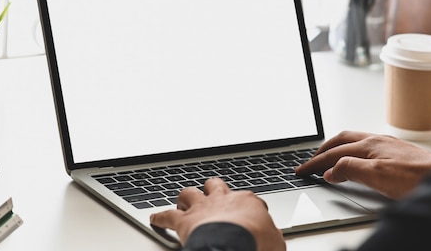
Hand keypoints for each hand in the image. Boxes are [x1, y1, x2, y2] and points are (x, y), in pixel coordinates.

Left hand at [150, 178, 285, 250]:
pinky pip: (167, 216)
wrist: (234, 245)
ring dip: (186, 198)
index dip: (246, 208)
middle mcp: (223, 199)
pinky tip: (154, 219)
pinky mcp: (185, 221)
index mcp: (247, 202)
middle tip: (212, 196)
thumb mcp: (276, 242)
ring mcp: (203, 208)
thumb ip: (273, 237)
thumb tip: (274, 239)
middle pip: (216, 186)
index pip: (247, 199)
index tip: (248, 218)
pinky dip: (160, 218)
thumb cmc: (256, 243)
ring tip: (182, 202)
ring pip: (190, 193)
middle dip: (213, 190)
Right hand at [295, 131, 430, 199]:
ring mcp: (388, 145)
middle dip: (323, 150)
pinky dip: (352, 153)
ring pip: (354, 143)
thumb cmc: (416, 178)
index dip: (316, 162)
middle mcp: (377, 141)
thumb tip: (331, 170)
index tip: (302, 170)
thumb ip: (350, 170)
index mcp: (369, 145)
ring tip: (329, 159)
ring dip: (337, 149)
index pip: (334, 153)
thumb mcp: (377, 176)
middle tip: (310, 161)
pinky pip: (366, 148)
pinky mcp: (397, 153)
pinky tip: (357, 161)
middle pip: (342, 141)